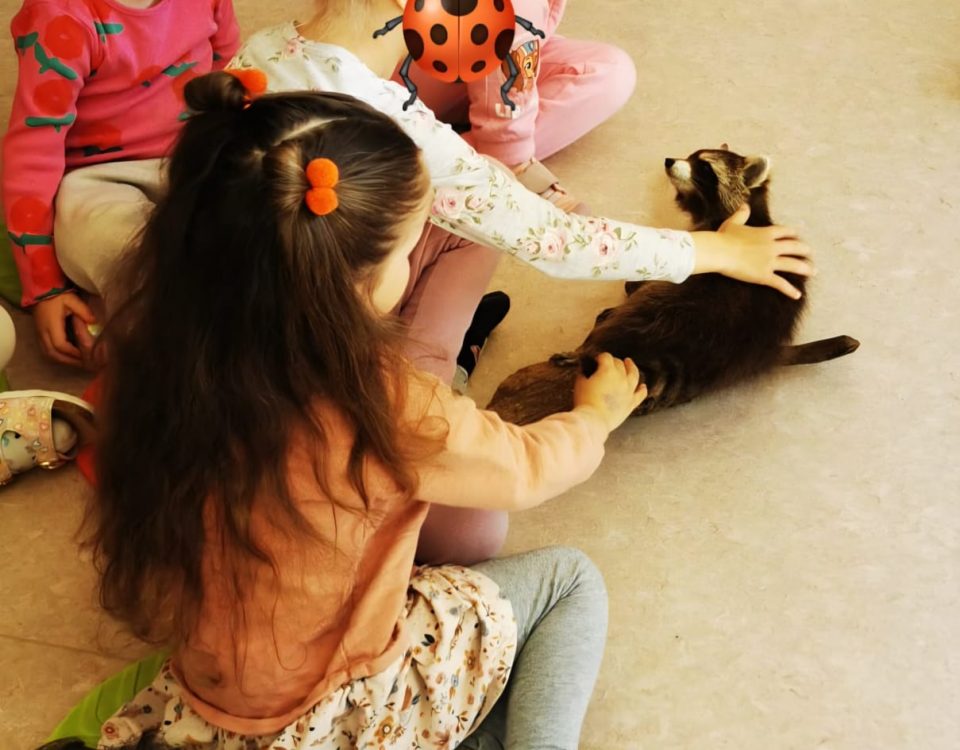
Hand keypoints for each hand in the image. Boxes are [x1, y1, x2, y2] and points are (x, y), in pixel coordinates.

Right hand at [32, 292, 97, 367]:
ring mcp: (39, 334)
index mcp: (51, 325)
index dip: (73, 353)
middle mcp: (43, 332)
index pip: (61, 345)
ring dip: (62, 361)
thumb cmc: (57, 296)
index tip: (86, 356)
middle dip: (69, 361)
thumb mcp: (72, 300)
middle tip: (84, 364)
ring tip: (77, 363)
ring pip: (48, 354)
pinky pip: (46, 351)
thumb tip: (94, 322)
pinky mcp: (39, 334)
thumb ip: (83, 311)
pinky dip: (57, 356)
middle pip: (53, 354)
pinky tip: (68, 357)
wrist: (40, 291)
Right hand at [573, 353, 646, 431]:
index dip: (600, 357)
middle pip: (619, 363)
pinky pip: (640, 394)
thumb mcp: (580, 383)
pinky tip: (643, 386)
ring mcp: (628, 390)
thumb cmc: (585, 402)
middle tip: (607, 364)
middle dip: (613, 361)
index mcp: (608, 371)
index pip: (606, 357)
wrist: (593, 420)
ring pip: (634, 374)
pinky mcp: (631, 403)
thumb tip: (585, 369)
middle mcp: (621, 378)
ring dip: (631, 367)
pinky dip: (642, 389)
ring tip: (629, 363)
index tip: (596, 360)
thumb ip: (583, 373)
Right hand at [691, 203, 814, 298]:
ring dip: (805, 268)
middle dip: (804, 250)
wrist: (720, 251)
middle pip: (794, 247)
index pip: (786, 232)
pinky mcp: (764, 275)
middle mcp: (772, 246)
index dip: (793, 234)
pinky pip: (780, 283)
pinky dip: (790, 290)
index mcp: (766, 233)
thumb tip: (745, 206)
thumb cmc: (724, 237)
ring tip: (813, 272)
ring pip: (793, 265)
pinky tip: (798, 295)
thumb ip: (741, 214)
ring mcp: (770, 262)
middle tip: (810, 254)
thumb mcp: (733, 223)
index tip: (798, 236)